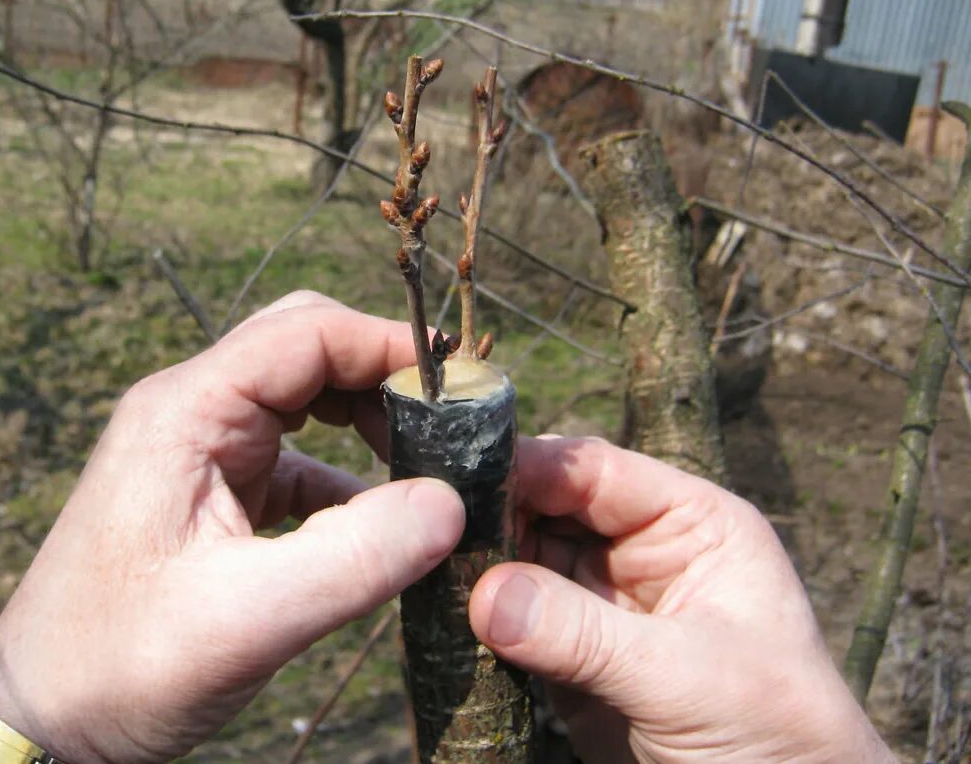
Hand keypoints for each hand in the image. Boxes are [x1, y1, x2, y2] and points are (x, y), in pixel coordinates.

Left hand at [0, 292, 463, 762]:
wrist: (40, 721)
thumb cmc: (120, 667)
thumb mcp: (246, 618)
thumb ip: (356, 557)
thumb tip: (450, 502)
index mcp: (185, 412)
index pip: (305, 333)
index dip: (389, 345)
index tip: (462, 382)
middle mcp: (189, 413)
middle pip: (304, 347)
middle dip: (381, 374)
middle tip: (449, 423)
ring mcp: (198, 452)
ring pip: (302, 397)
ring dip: (366, 421)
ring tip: (426, 468)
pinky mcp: (210, 493)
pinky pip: (294, 459)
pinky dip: (346, 479)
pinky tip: (381, 523)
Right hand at [469, 436, 894, 763]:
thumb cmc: (775, 737)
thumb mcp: (686, 676)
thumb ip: (585, 633)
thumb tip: (485, 594)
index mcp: (691, 523)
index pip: (596, 471)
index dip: (529, 466)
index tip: (460, 474)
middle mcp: (640, 551)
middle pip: (547, 507)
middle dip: (492, 515)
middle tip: (429, 529)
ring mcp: (602, 604)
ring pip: (520, 560)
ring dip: (477, 566)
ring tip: (426, 571)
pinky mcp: (572, 658)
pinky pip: (512, 621)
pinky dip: (478, 618)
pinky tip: (443, 612)